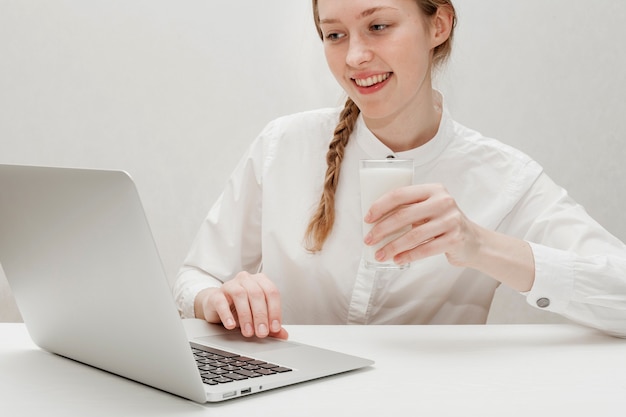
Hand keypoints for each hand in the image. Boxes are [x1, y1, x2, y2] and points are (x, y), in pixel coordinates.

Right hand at [194, 272, 288, 339]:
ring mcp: (230, 285)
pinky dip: (227, 314)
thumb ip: (270, 324)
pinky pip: (221, 301)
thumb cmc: (239, 308)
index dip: (275, 310)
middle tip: (261, 333)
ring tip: (248, 332)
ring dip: (246, 316)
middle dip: (261, 315)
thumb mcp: (257, 316)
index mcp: (260, 281)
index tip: (275, 328)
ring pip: (240, 295)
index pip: (272, 292)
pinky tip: (231, 325)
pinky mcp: (216, 294)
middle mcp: (246, 279)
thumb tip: (283, 335)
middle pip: (257, 294)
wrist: (217, 305)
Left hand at [363, 183, 481, 267]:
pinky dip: (408, 256)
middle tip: (369, 240)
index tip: (368, 218)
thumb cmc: (443, 223)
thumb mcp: (429, 209)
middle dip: (382, 229)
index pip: (400, 194)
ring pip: (413, 235)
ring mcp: (451, 220)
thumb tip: (375, 221)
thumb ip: (409, 209)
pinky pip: (425, 249)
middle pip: (404, 215)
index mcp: (433, 189)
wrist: (474, 241)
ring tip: (380, 254)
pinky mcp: (454, 239)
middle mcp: (443, 202)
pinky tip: (397, 260)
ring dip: (392, 247)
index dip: (380, 206)